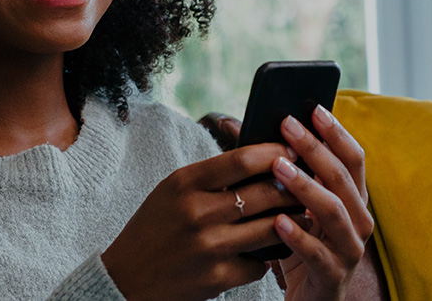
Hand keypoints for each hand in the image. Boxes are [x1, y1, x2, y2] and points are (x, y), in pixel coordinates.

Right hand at [101, 142, 305, 300]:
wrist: (126, 279)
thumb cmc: (154, 229)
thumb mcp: (172, 191)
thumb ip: (211, 175)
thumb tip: (260, 159)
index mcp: (184, 183)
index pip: (242, 159)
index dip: (274, 153)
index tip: (291, 151)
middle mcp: (197, 212)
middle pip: (263, 192)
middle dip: (292, 187)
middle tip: (305, 184)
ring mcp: (209, 247)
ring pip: (270, 228)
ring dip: (292, 221)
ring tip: (302, 215)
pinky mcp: (217, 278)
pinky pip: (260, 264)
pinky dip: (267, 258)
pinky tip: (267, 252)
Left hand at [273, 106, 373, 300]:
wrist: (307, 299)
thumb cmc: (296, 244)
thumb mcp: (291, 204)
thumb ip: (275, 168)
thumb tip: (233, 124)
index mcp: (352, 199)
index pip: (353, 158)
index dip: (335, 132)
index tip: (312, 108)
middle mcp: (358, 221)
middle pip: (343, 178)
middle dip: (315, 149)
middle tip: (288, 126)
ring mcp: (349, 250)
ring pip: (335, 212)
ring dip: (306, 186)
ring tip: (278, 167)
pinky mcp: (333, 277)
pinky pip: (318, 254)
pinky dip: (299, 237)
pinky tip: (278, 221)